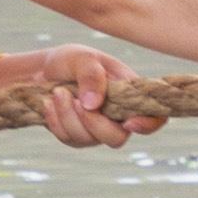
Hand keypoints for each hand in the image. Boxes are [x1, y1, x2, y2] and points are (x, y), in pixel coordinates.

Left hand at [7, 46, 148, 148]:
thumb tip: (94, 105)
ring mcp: (98, 128)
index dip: (148, 124)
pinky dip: (56, 121)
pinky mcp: (78, 136)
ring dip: (68, 116)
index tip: (128, 123)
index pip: (154, 117)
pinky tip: (50, 103)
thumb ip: (91, 75)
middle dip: (93, 123)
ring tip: (57, 92)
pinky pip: (69, 139)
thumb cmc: (71, 61)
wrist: (43, 71)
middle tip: (75, 100)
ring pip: (89, 139)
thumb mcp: (82, 58)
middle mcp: (118, 116)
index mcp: (130, 94)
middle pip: (118, 138)